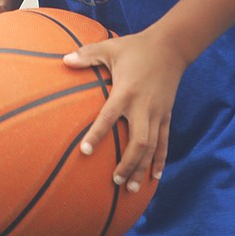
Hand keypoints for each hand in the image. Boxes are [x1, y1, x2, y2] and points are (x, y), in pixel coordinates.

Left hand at [63, 30, 185, 191]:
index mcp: (126, 91)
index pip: (109, 116)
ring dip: (142, 168)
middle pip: (138, 142)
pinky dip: (160, 159)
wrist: (170, 46)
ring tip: (131, 188)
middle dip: (128, 164)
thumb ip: (87, 55)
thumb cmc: (135, 47)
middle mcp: (142, 106)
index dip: (96, 134)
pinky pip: (164, 141)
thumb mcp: (110, 48)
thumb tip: (64, 60)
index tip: (84, 151)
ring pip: (152, 147)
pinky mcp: (166, 114)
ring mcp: (157, 112)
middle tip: (115, 181)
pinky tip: (155, 176)